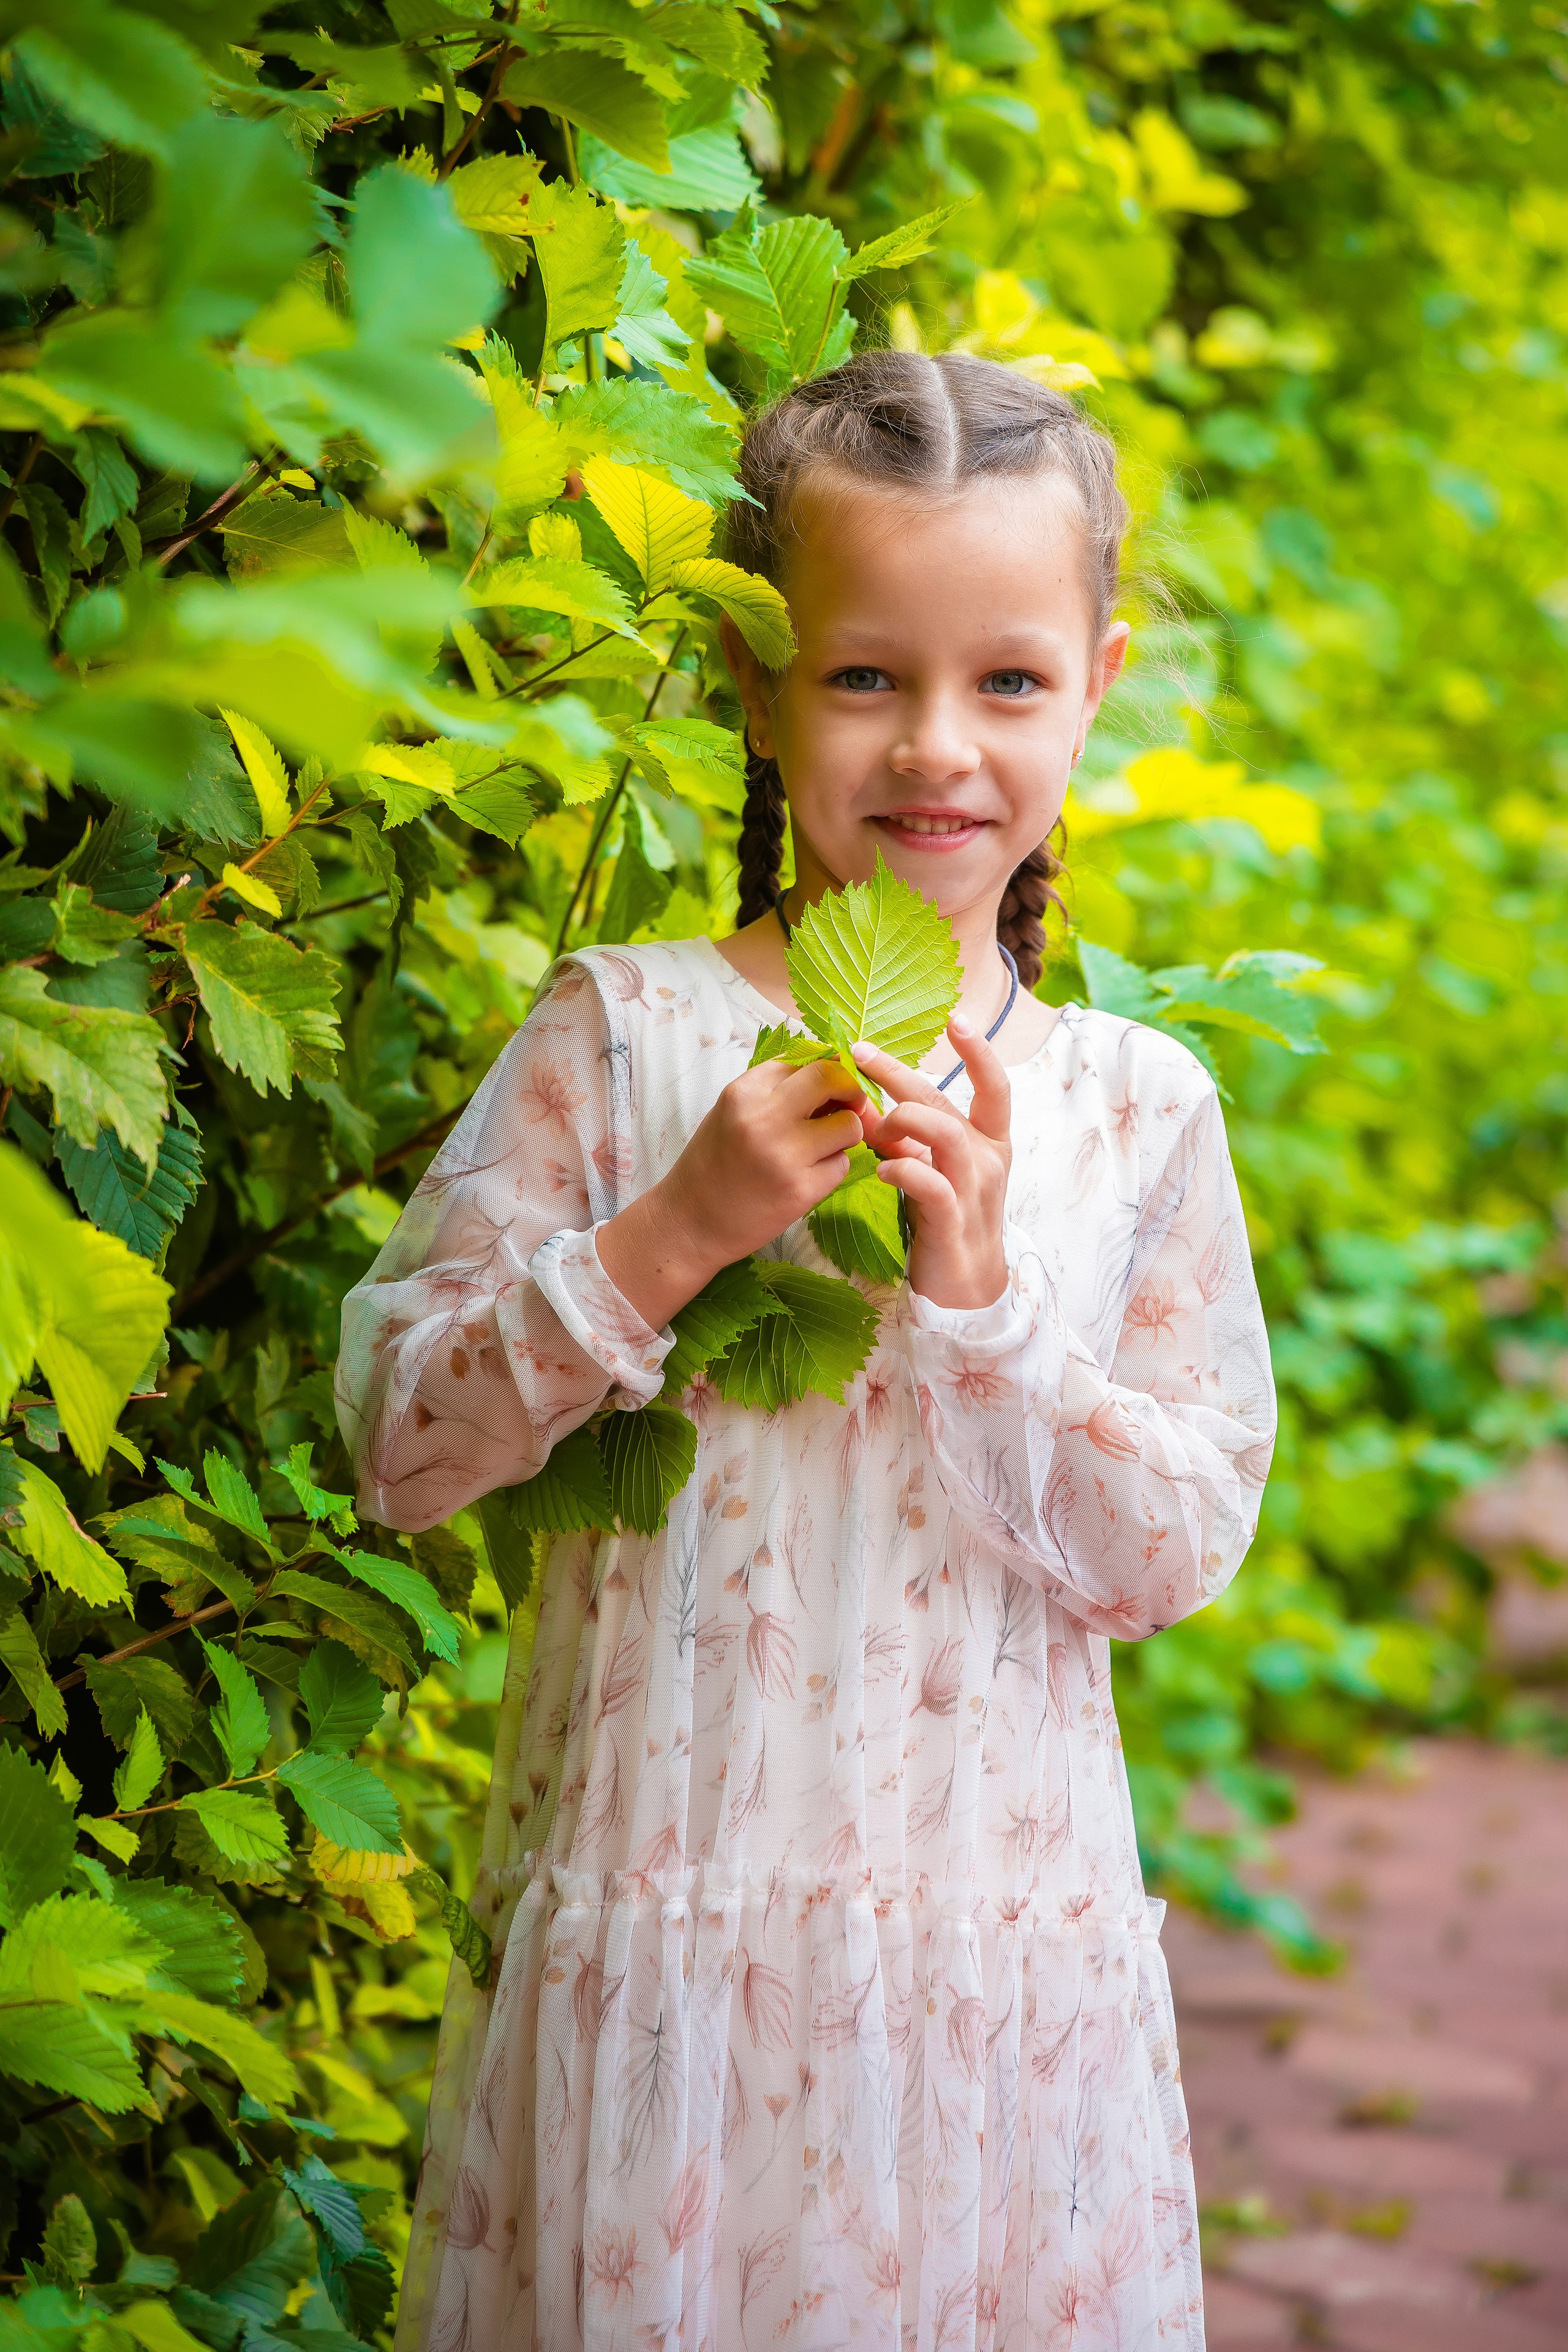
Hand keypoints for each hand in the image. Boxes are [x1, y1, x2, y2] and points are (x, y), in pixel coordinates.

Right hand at [597, 1059, 866, 1330]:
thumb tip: (830, 1076)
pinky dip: (831, 1169)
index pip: (807, 1061)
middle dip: (849, 1091)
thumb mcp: (731, 1113)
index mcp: (744, 1091)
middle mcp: (764, 1116)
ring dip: (843, 1136)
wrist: (688, 1223)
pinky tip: (805, 1178)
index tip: (826, 1093)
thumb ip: (773, 1092)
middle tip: (845, 1109)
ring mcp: (784, 1154)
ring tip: (819, 1150)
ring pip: (849, 1125)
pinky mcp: (801, 1190)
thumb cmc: (711, 1166)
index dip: (825, 1074)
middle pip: (832, 1078)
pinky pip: (841, 1165)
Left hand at [852, 1016, 1010, 1311]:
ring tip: (876, 1125)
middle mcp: (986, 1159)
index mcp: (989, 1141)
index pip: (995, 1087)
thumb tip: (870, 1107)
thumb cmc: (945, 1218)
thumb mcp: (932, 1168)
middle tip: (860, 1054)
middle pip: (946, 1104)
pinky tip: (883, 1169)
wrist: (964, 1285)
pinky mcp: (951, 1221)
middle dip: (900, 1075)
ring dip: (905, 1120)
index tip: (958, 1019)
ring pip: (946, 1136)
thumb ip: (910, 1138)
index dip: (979, 1052)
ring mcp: (973, 1190)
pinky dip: (904, 1170)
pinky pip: (932, 1185)